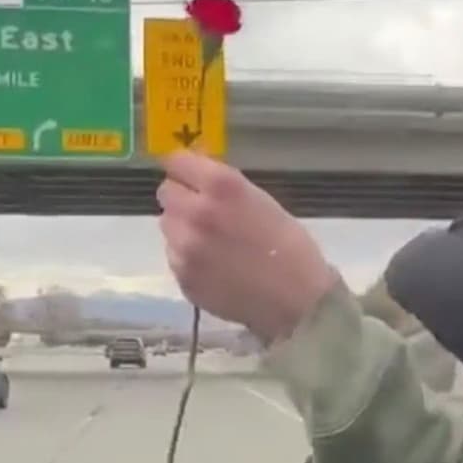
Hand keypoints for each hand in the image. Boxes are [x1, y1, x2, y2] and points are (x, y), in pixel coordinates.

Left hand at [156, 150, 339, 342]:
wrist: (297, 301)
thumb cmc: (290, 246)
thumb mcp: (262, 200)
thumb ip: (224, 187)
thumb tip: (197, 176)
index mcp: (221, 187)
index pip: (176, 161)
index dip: (184, 167)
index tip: (190, 175)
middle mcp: (195, 213)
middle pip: (166, 192)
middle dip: (182, 197)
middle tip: (203, 210)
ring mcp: (184, 248)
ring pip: (167, 224)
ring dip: (182, 227)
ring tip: (211, 242)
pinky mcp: (181, 276)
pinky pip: (174, 255)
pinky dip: (187, 256)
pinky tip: (213, 265)